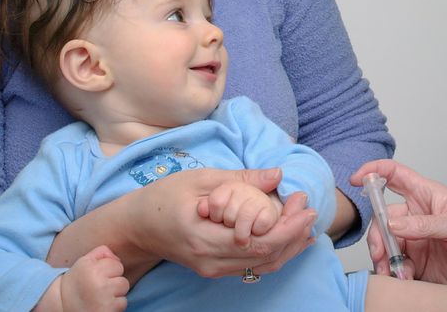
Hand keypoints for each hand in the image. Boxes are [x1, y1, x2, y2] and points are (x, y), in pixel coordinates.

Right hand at [54, 245, 127, 311]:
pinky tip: (101, 305)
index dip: (109, 271)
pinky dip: (114, 306)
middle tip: (99, 289)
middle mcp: (98, 283)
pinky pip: (122, 304)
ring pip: (123, 293)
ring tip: (100, 297)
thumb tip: (118, 259)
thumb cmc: (77, 282)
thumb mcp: (84, 262)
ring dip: (115, 295)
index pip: (117, 265)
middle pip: (123, 280)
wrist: (62, 305)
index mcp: (91, 268)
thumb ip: (101, 253)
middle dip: (114, 284)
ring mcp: (104, 300)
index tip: (98, 277)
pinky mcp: (107, 311)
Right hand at [121, 167, 316, 277]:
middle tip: (310, 209)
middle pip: (266, 257)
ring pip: (263, 265)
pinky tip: (289, 237)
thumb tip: (277, 176)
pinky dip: (275, 251)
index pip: (259, 242)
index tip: (305, 206)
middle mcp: (211, 262)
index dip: (288, 227)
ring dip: (289, 245)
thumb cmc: (162, 198)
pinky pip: (252, 266)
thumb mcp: (201, 180)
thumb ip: (241, 179)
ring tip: (307, 222)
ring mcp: (213, 270)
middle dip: (294, 234)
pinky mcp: (215, 270)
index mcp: (206, 239)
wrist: (136, 227)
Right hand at [351, 159, 446, 291]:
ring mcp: (412, 238)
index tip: (356, 179)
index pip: (395, 175)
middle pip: (382, 217)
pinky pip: (392, 264)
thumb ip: (425, 224)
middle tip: (382, 254)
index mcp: (425, 196)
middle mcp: (414, 215)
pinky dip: (393, 272)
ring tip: (394, 272)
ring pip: (383, 243)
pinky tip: (405, 278)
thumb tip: (393, 223)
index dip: (374, 172)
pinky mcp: (412, 261)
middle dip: (378, 236)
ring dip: (383, 258)